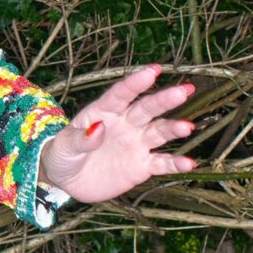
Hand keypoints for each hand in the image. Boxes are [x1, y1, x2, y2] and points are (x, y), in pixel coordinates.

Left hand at [39, 65, 196, 205]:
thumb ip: (80, 138)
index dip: (137, 82)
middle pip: (147, 108)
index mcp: (104, 112)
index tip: (154, 70)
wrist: (68, 181)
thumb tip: (98, 128)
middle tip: (184, 90)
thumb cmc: (63, 156)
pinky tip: (189, 163)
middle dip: (165, 99)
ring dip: (174, 129)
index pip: (122, 94)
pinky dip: (175, 163)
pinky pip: (161, 163)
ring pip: (159, 132)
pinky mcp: (142, 165)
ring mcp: (136, 143)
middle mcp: (125, 123)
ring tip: (187, 127)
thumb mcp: (64, 147)